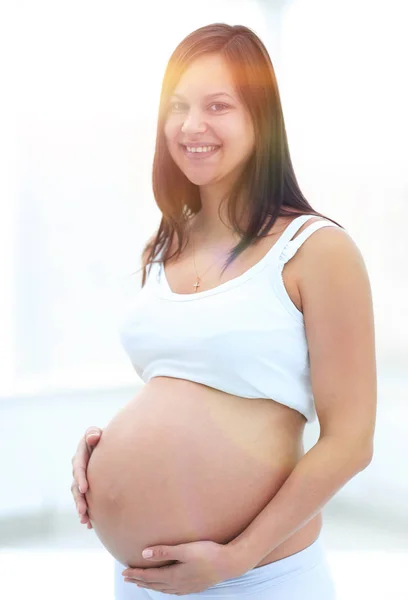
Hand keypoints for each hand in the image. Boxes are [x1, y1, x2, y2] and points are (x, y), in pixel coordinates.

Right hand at [70, 426, 102, 527]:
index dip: (80, 477)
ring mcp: (83, 476)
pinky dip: (87, 511)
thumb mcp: (101, 433)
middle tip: (83, 510)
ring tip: (85, 520)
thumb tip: (92, 438)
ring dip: (81, 508)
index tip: (84, 489)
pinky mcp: (88, 485)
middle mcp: (79, 465)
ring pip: (79, 494)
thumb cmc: (109, 436)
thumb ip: (94, 434)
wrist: (116, 442)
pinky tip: (90, 524)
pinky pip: (85, 499)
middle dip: (79, 498)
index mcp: (81, 452)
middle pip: (76, 484)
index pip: (78, 465)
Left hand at [121, 540, 247, 595]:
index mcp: (174, 575)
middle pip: (154, 583)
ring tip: (141, 583)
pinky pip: (173, 591)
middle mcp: (178, 584)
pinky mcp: (194, 586)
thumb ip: (165, 551)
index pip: (150, 576)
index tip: (125, 572)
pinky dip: (164, 589)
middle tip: (127, 578)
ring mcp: (186, 587)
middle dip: (139, 580)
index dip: (136, 574)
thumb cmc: (208, 553)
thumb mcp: (185, 549)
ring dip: (150, 585)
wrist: (228, 563)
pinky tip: (166, 587)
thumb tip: (144, 554)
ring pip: (163, 588)